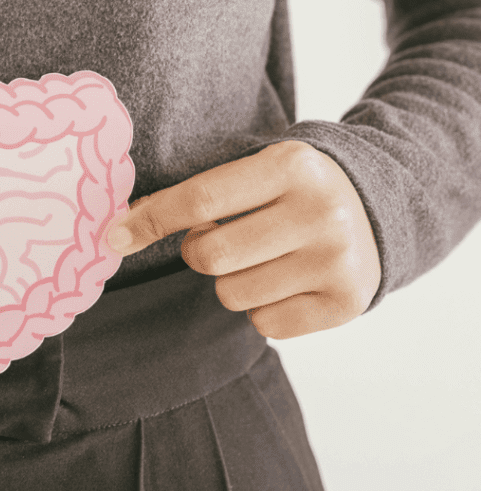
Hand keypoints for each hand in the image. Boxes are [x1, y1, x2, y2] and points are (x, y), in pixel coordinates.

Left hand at [105, 140, 381, 338]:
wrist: (378, 206)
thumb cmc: (292, 189)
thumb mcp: (257, 169)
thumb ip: (199, 192)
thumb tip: (123, 225)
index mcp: (290, 165)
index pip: (199, 199)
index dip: (149, 220)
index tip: (113, 236)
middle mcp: (320, 211)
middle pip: (210, 256)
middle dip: (198, 252)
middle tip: (219, 239)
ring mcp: (337, 260)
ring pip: (232, 294)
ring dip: (231, 281)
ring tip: (263, 257)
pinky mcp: (348, 302)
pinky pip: (265, 325)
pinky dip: (262, 309)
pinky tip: (287, 281)